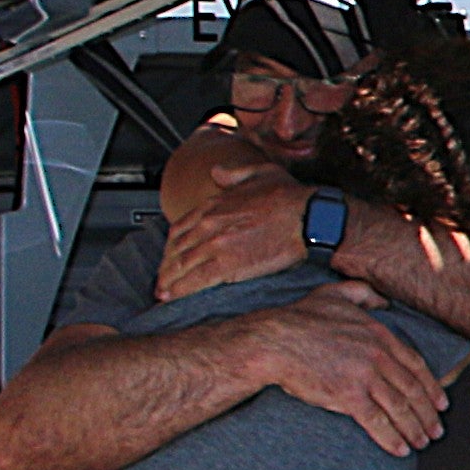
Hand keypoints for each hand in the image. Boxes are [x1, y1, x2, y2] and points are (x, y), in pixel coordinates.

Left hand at [156, 137, 310, 301]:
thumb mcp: (260, 172)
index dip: (170, 246)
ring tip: (164, 294)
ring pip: (181, 266)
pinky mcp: (228, 265)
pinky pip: (196, 280)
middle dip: (166, 268)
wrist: (307, 217)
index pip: (180, 229)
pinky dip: (180, 290)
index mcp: (214, 205)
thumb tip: (217, 172)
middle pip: (176, 250)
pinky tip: (174, 298)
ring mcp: (216, 245)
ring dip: (169, 282)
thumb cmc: (290, 197)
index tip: (168, 257)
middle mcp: (209, 224)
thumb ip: (233, 173)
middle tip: (161, 281)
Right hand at [234, 284, 445, 453]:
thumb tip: (384, 301)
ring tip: (421, 443)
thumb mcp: (335, 293)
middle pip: (412, 390)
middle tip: (436, 431)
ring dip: (414, 429)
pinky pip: (377, 422)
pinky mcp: (348, 396)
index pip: (416, 365)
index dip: (432, 388)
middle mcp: (378, 356)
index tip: (440, 404)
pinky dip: (391, 438)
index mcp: (379, 334)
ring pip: (399, 408)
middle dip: (428, 414)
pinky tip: (400, 450)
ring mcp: (364, 377)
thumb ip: (363, 293)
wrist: (274, 340)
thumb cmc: (300, 318)